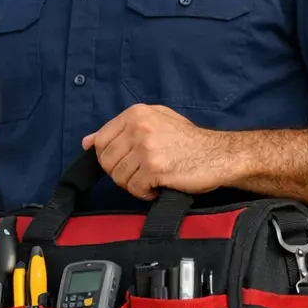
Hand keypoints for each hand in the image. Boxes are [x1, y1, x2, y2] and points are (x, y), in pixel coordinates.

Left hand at [82, 104, 238, 200]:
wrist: (219, 154)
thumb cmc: (189, 140)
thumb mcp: (156, 121)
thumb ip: (121, 129)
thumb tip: (88, 142)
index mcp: (136, 114)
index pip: (100, 140)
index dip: (107, 158)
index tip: (123, 163)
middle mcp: (138, 128)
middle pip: (106, 161)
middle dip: (120, 173)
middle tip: (139, 173)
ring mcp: (146, 148)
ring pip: (119, 177)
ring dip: (133, 184)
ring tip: (151, 179)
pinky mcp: (155, 169)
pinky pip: (134, 189)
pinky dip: (144, 193)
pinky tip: (157, 187)